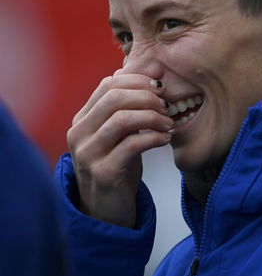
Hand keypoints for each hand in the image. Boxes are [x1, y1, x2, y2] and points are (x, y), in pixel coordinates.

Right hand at [67, 72, 172, 227]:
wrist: (108, 209)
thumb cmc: (119, 163)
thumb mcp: (122, 130)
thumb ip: (131, 102)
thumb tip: (155, 66)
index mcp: (83, 118)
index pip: (109, 84)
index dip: (138, 80)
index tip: (161, 87)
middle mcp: (79, 133)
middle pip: (114, 97)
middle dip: (147, 97)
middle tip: (167, 105)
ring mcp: (87, 154)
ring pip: (122, 119)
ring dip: (152, 117)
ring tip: (169, 123)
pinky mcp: (102, 173)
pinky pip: (131, 145)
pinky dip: (154, 137)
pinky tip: (166, 139)